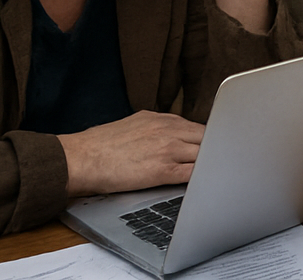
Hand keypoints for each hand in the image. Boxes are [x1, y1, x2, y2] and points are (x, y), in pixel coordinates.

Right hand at [58, 111, 205, 196]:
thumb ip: (158, 128)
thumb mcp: (136, 124)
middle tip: (220, 162)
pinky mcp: (162, 170)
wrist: (82, 157)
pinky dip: (203, 178)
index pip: (199, 127)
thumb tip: (172, 136)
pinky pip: (193, 174)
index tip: (216, 147)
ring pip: (205, 154)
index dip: (210, 139)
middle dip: (216, 150)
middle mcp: (169, 130)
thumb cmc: (102, 145)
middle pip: (208, 138)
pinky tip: (206, 184)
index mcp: (163, 119)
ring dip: (211, 164)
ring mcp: (168, 149)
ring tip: (217, 174)